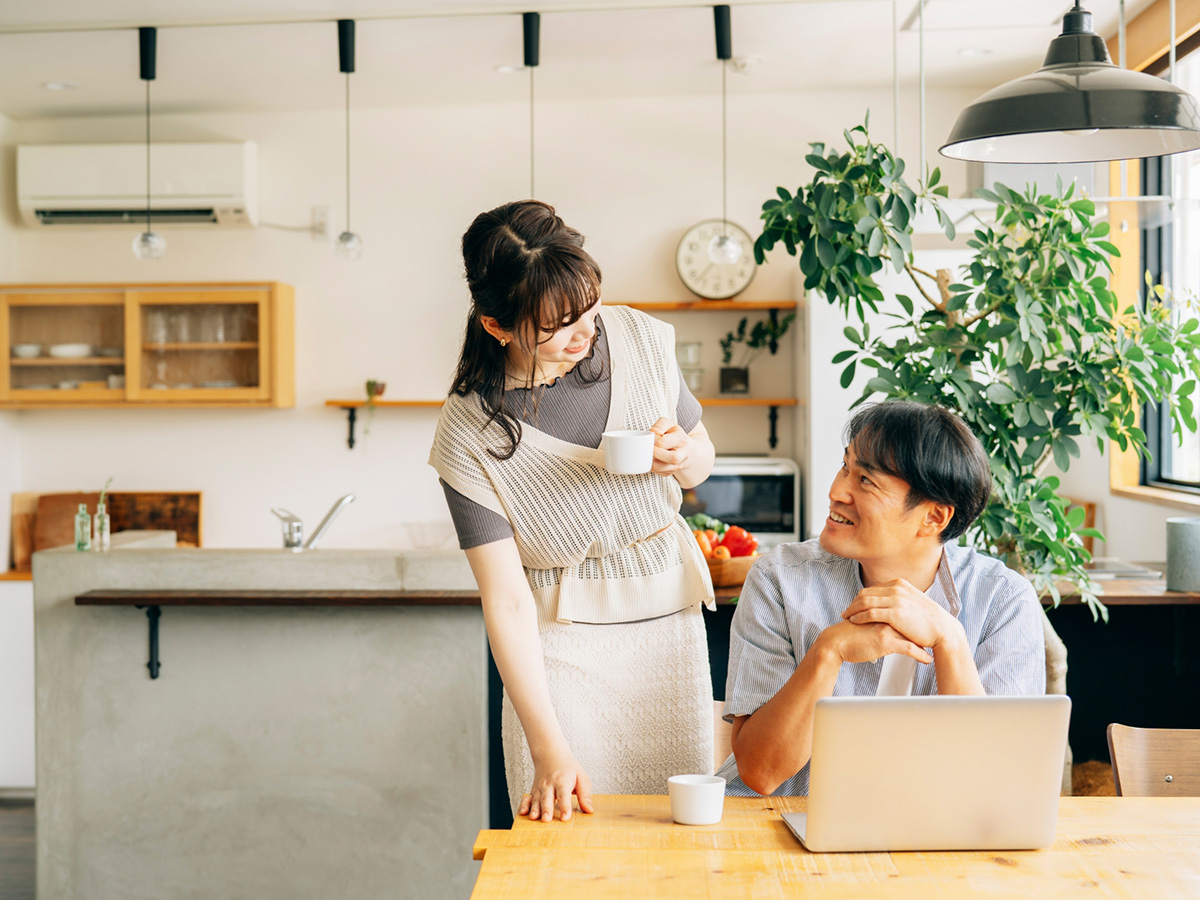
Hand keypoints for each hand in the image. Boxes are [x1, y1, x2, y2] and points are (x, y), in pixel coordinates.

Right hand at [518, 749, 593, 822]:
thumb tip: (589, 810)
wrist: (551, 754)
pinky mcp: (533, 791)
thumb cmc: (568, 768)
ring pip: (536, 799)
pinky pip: (527, 798)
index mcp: (562, 781)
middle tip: (546, 820)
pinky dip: (524, 805)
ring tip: (534, 818)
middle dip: (547, 809)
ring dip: (534, 809)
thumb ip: (585, 795)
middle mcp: (549, 784)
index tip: (566, 817)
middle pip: (548, 798)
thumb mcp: (581, 777)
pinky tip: (522, 812)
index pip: (564, 795)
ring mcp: (540, 788)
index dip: (565, 807)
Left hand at [649, 418, 691, 475]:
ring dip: (652, 463)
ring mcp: (678, 465)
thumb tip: (653, 432)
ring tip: (648, 455)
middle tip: (650, 448)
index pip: (664, 442)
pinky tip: (652, 461)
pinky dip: (653, 468)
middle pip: (672, 458)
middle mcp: (683, 454)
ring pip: (663, 469)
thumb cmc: (674, 435)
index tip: (652, 438)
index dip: (654, 440)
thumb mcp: (669, 425)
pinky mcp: (672, 472)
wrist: (687, 449)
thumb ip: (661, 424)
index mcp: (681, 439)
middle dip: (656, 454)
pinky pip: (660, 473)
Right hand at [818, 618, 932, 665]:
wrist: (835, 642)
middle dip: (925, 631)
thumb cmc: (849, 635)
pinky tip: (927, 660)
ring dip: (926, 644)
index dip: (917, 621)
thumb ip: (879, 622)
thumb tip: (891, 628)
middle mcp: (887, 616)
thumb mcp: (866, 623)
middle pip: (912, 623)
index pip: (905, 613)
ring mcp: (887, 628)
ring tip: (935, 649)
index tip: (927, 628)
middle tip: (936, 637)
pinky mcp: (885, 641)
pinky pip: (909, 649)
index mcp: (882, 609)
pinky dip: (920, 655)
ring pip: (913, 636)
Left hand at [841, 579, 961, 650]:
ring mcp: (896, 600)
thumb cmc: (928, 619)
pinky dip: (859, 616)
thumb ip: (898, 598)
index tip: (853, 605)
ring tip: (846, 617)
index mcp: (899, 584)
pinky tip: (854, 621)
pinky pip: (870, 613)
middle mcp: (896, 588)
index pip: (872, 588)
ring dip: (852, 609)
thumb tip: (887, 601)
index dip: (860, 597)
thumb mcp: (912, 601)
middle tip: (845, 612)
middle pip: (866, 593)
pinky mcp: (895, 613)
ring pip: (865, 601)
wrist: (942, 629)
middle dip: (853, 603)